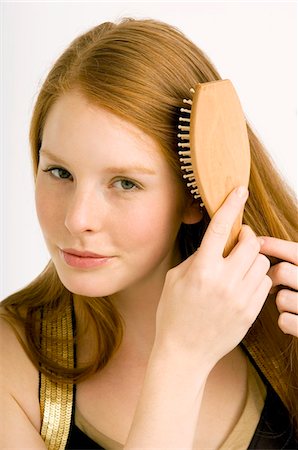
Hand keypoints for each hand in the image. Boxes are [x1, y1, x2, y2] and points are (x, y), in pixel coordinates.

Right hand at [155, 187, 271, 369]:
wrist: (184, 352)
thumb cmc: (173, 314)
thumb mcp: (174, 279)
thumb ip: (197, 257)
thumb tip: (216, 243)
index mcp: (201, 270)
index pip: (220, 227)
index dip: (231, 205)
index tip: (239, 190)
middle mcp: (224, 281)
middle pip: (251, 242)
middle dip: (246, 236)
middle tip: (237, 241)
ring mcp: (240, 298)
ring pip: (262, 262)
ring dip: (252, 257)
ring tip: (239, 266)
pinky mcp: (251, 312)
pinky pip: (265, 283)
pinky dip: (257, 277)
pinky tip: (243, 282)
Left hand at [258, 237, 297, 336]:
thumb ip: (296, 261)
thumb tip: (260, 243)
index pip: (295, 251)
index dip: (273, 245)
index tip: (257, 243)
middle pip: (282, 272)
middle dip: (271, 276)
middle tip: (271, 282)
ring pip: (282, 298)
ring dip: (280, 301)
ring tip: (290, 304)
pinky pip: (285, 321)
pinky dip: (286, 322)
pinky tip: (295, 321)